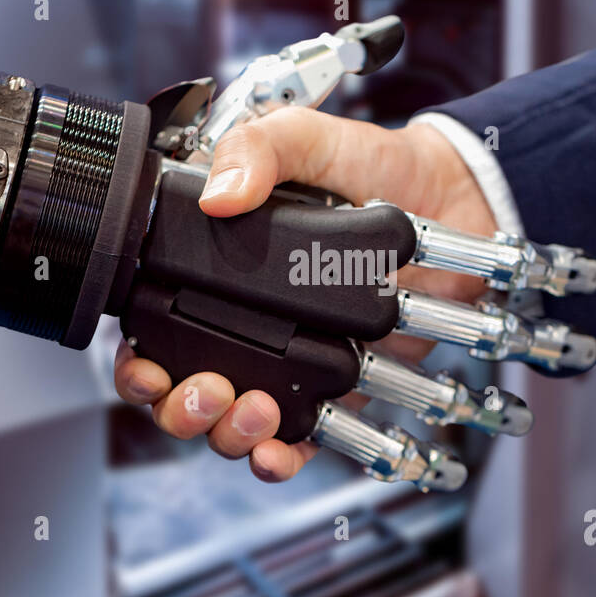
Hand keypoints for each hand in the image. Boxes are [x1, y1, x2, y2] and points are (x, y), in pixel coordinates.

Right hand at [114, 107, 496, 481]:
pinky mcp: (337, 387)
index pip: (153, 328)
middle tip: (209, 392)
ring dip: (229, 433)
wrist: (457, 198)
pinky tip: (277, 453)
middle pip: (182, 391)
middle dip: (181, 409)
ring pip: (231, 423)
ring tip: (255, 411)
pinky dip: (280, 458)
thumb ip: (260, 149)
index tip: (148, 368)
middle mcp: (245, 323)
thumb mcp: (309, 138)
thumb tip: (217, 197)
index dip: (138, 360)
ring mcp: (290, 360)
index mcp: (219, 270)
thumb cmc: (377, 166)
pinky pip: (299, 439)